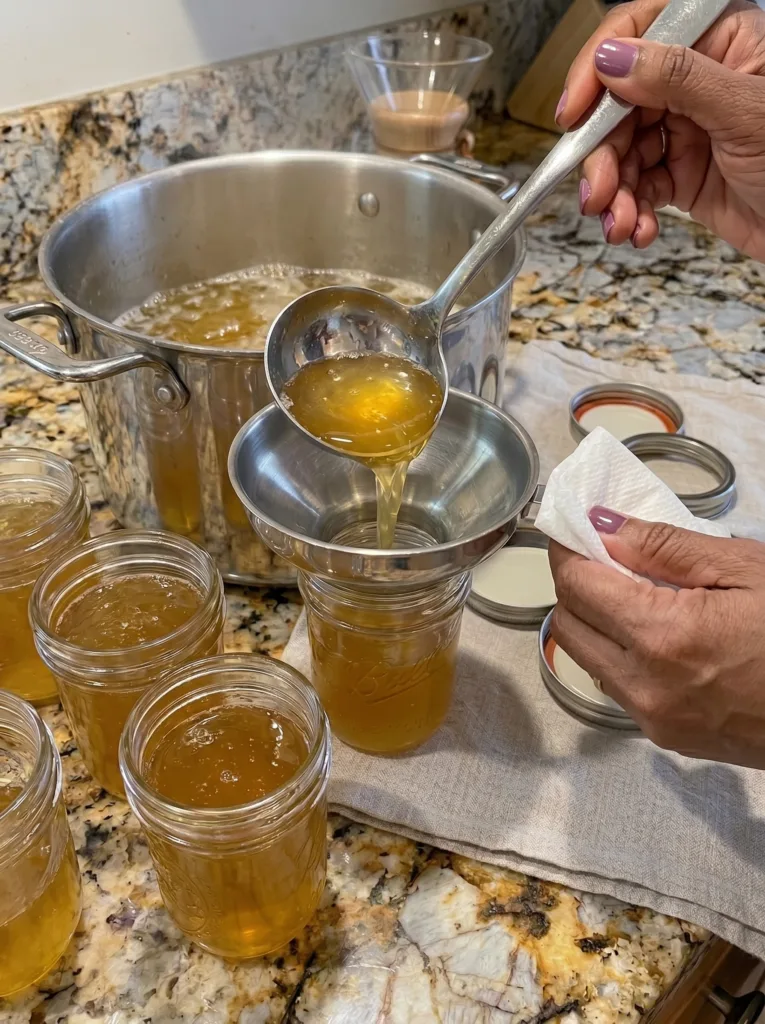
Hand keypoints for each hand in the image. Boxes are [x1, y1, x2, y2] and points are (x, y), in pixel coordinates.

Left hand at [548, 507, 764, 768]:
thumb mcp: (746, 569)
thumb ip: (664, 547)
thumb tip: (604, 525)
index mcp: (664, 637)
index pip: (577, 584)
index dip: (567, 548)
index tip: (572, 526)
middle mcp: (645, 685)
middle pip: (567, 623)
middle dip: (576, 583)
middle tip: (607, 556)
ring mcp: (654, 719)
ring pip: (585, 658)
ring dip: (593, 620)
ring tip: (636, 592)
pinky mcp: (667, 739)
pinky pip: (615, 686)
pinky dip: (617, 653)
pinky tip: (656, 632)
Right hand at [557, 0, 764, 258]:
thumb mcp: (745, 112)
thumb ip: (678, 79)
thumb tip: (613, 58)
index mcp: (721, 41)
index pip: (642, 34)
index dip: (598, 70)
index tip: (574, 114)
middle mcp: (698, 80)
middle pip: (620, 105)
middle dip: (603, 155)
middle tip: (598, 193)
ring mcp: (688, 128)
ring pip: (623, 152)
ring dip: (614, 193)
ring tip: (620, 224)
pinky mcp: (684, 174)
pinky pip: (639, 187)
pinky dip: (631, 212)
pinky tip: (638, 230)